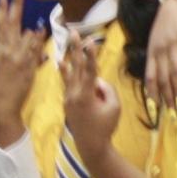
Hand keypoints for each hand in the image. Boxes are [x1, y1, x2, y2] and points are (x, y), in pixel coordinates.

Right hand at [0, 0, 47, 143]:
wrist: (3, 103)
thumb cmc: (7, 85)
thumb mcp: (12, 67)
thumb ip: (29, 56)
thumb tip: (43, 51)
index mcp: (0, 48)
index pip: (0, 24)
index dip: (1, 8)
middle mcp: (6, 50)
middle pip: (10, 22)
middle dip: (14, 4)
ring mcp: (16, 57)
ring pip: (25, 34)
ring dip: (29, 29)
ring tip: (23, 14)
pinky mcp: (25, 66)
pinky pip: (33, 48)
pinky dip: (37, 40)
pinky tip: (39, 29)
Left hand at [61, 29, 120, 156]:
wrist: (90, 145)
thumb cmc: (106, 126)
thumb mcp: (114, 107)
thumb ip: (107, 89)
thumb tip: (97, 80)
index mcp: (86, 95)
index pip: (90, 70)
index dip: (91, 55)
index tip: (90, 41)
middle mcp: (74, 94)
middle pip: (76, 67)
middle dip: (76, 49)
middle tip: (74, 32)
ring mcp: (68, 97)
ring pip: (69, 73)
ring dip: (69, 56)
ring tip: (65, 43)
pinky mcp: (67, 101)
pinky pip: (68, 82)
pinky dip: (66, 71)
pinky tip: (62, 62)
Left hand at [143, 0, 176, 118]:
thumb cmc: (167, 22)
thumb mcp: (156, 39)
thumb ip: (156, 58)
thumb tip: (157, 79)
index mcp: (153, 51)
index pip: (150, 77)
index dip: (152, 95)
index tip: (155, 112)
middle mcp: (162, 49)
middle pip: (163, 78)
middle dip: (167, 99)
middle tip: (172, 116)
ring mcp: (175, 43)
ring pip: (175, 71)